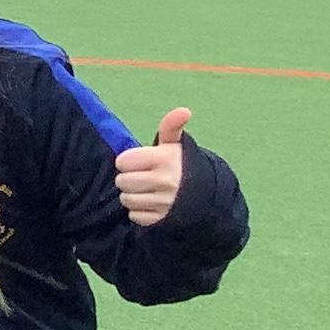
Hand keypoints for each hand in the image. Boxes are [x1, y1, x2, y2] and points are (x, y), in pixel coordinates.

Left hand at [115, 108, 191, 225]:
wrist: (207, 196)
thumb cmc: (183, 165)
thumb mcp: (176, 145)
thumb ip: (171, 127)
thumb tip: (184, 110)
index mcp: (165, 159)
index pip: (123, 161)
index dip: (128, 161)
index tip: (140, 162)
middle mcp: (165, 180)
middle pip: (122, 182)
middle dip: (129, 179)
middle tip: (143, 177)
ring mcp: (165, 202)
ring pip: (126, 200)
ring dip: (133, 196)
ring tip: (148, 190)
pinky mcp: (163, 219)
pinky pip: (135, 216)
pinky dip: (140, 211)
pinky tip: (152, 204)